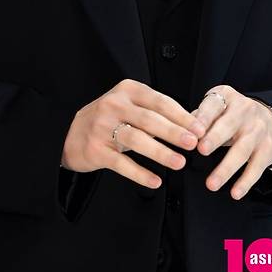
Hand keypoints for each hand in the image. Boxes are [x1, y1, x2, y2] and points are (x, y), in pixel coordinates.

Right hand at [61, 79, 205, 188]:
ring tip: (180, 163)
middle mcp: (113, 105)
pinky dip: (140, 174)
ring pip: (136, 140)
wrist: (71, 134)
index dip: (181, 115)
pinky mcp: (96, 150)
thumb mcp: (129, 104)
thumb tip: (191, 123)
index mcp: (127, 90)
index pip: (159, 101)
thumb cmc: (109, 119)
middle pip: (149, 119)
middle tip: (194, 143)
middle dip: (174, 132)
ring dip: (160, 152)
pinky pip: (122, 164)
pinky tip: (156, 181)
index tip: (199, 128)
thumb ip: (154, 110)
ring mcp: (102, 127)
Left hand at [190, 86, 271, 199]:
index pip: (214, 105)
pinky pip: (257, 167)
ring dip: (226, 168)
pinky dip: (246, 181)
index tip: (194, 132)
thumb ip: (200, 117)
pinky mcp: (268, 149)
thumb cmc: (232, 114)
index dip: (203, 118)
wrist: (268, 117)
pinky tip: (235, 192)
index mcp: (227, 98)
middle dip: (215, 138)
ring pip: (242, 150)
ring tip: (211, 184)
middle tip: (201, 150)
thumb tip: (183, 130)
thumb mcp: (218, 107)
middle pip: (228, 126)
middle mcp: (244, 111)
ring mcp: (257, 130)